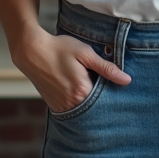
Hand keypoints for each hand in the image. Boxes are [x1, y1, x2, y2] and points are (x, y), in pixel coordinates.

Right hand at [13, 27, 131, 112]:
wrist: (32, 51)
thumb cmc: (59, 49)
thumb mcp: (85, 53)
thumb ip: (106, 68)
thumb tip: (127, 80)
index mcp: (82, 90)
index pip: (107, 99)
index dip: (112, 91)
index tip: (114, 82)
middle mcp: (72, 103)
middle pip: (96, 106)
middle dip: (102, 98)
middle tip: (98, 80)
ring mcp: (62, 107)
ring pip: (84, 109)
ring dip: (89, 100)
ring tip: (87, 82)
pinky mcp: (54, 106)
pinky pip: (72, 109)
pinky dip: (78, 102)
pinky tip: (77, 88)